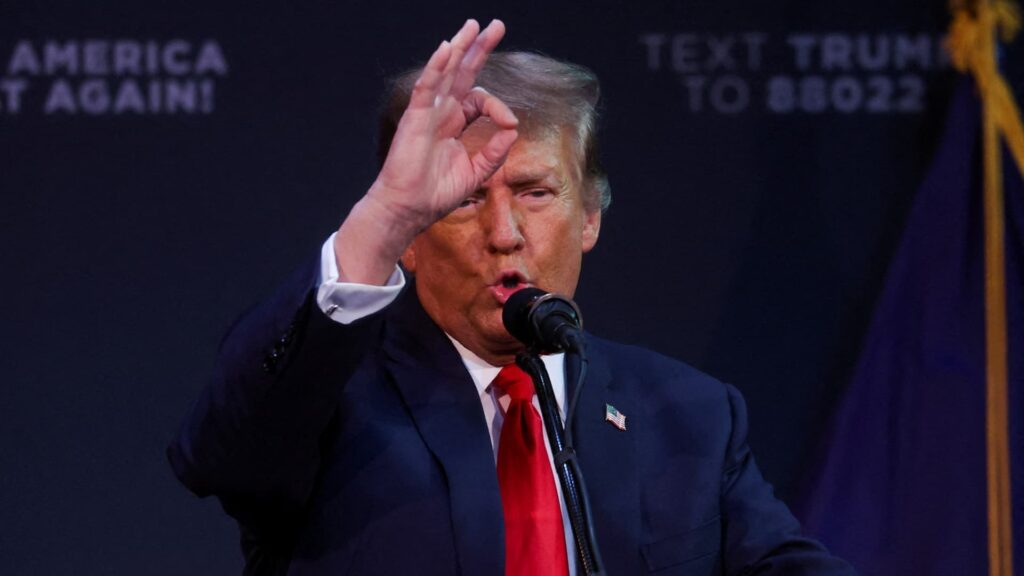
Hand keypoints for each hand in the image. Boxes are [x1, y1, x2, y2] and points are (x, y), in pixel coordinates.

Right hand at [368, 19, 518, 231]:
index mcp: (455, 124)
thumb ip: (495, 151)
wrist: (410, 209)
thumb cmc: (436, 194)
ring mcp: (427, 113)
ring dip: (459, 47)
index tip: (509, 123)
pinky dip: (436, 67)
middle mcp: (441, 113)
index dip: (499, 106)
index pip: (480, 100)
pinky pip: (427, 87)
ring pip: (445, 72)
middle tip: (495, 25)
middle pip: (462, 73)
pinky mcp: (415, 118)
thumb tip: (513, 129)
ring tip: (472, 25)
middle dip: (478, 48)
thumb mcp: (476, 172)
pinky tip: (447, 48)